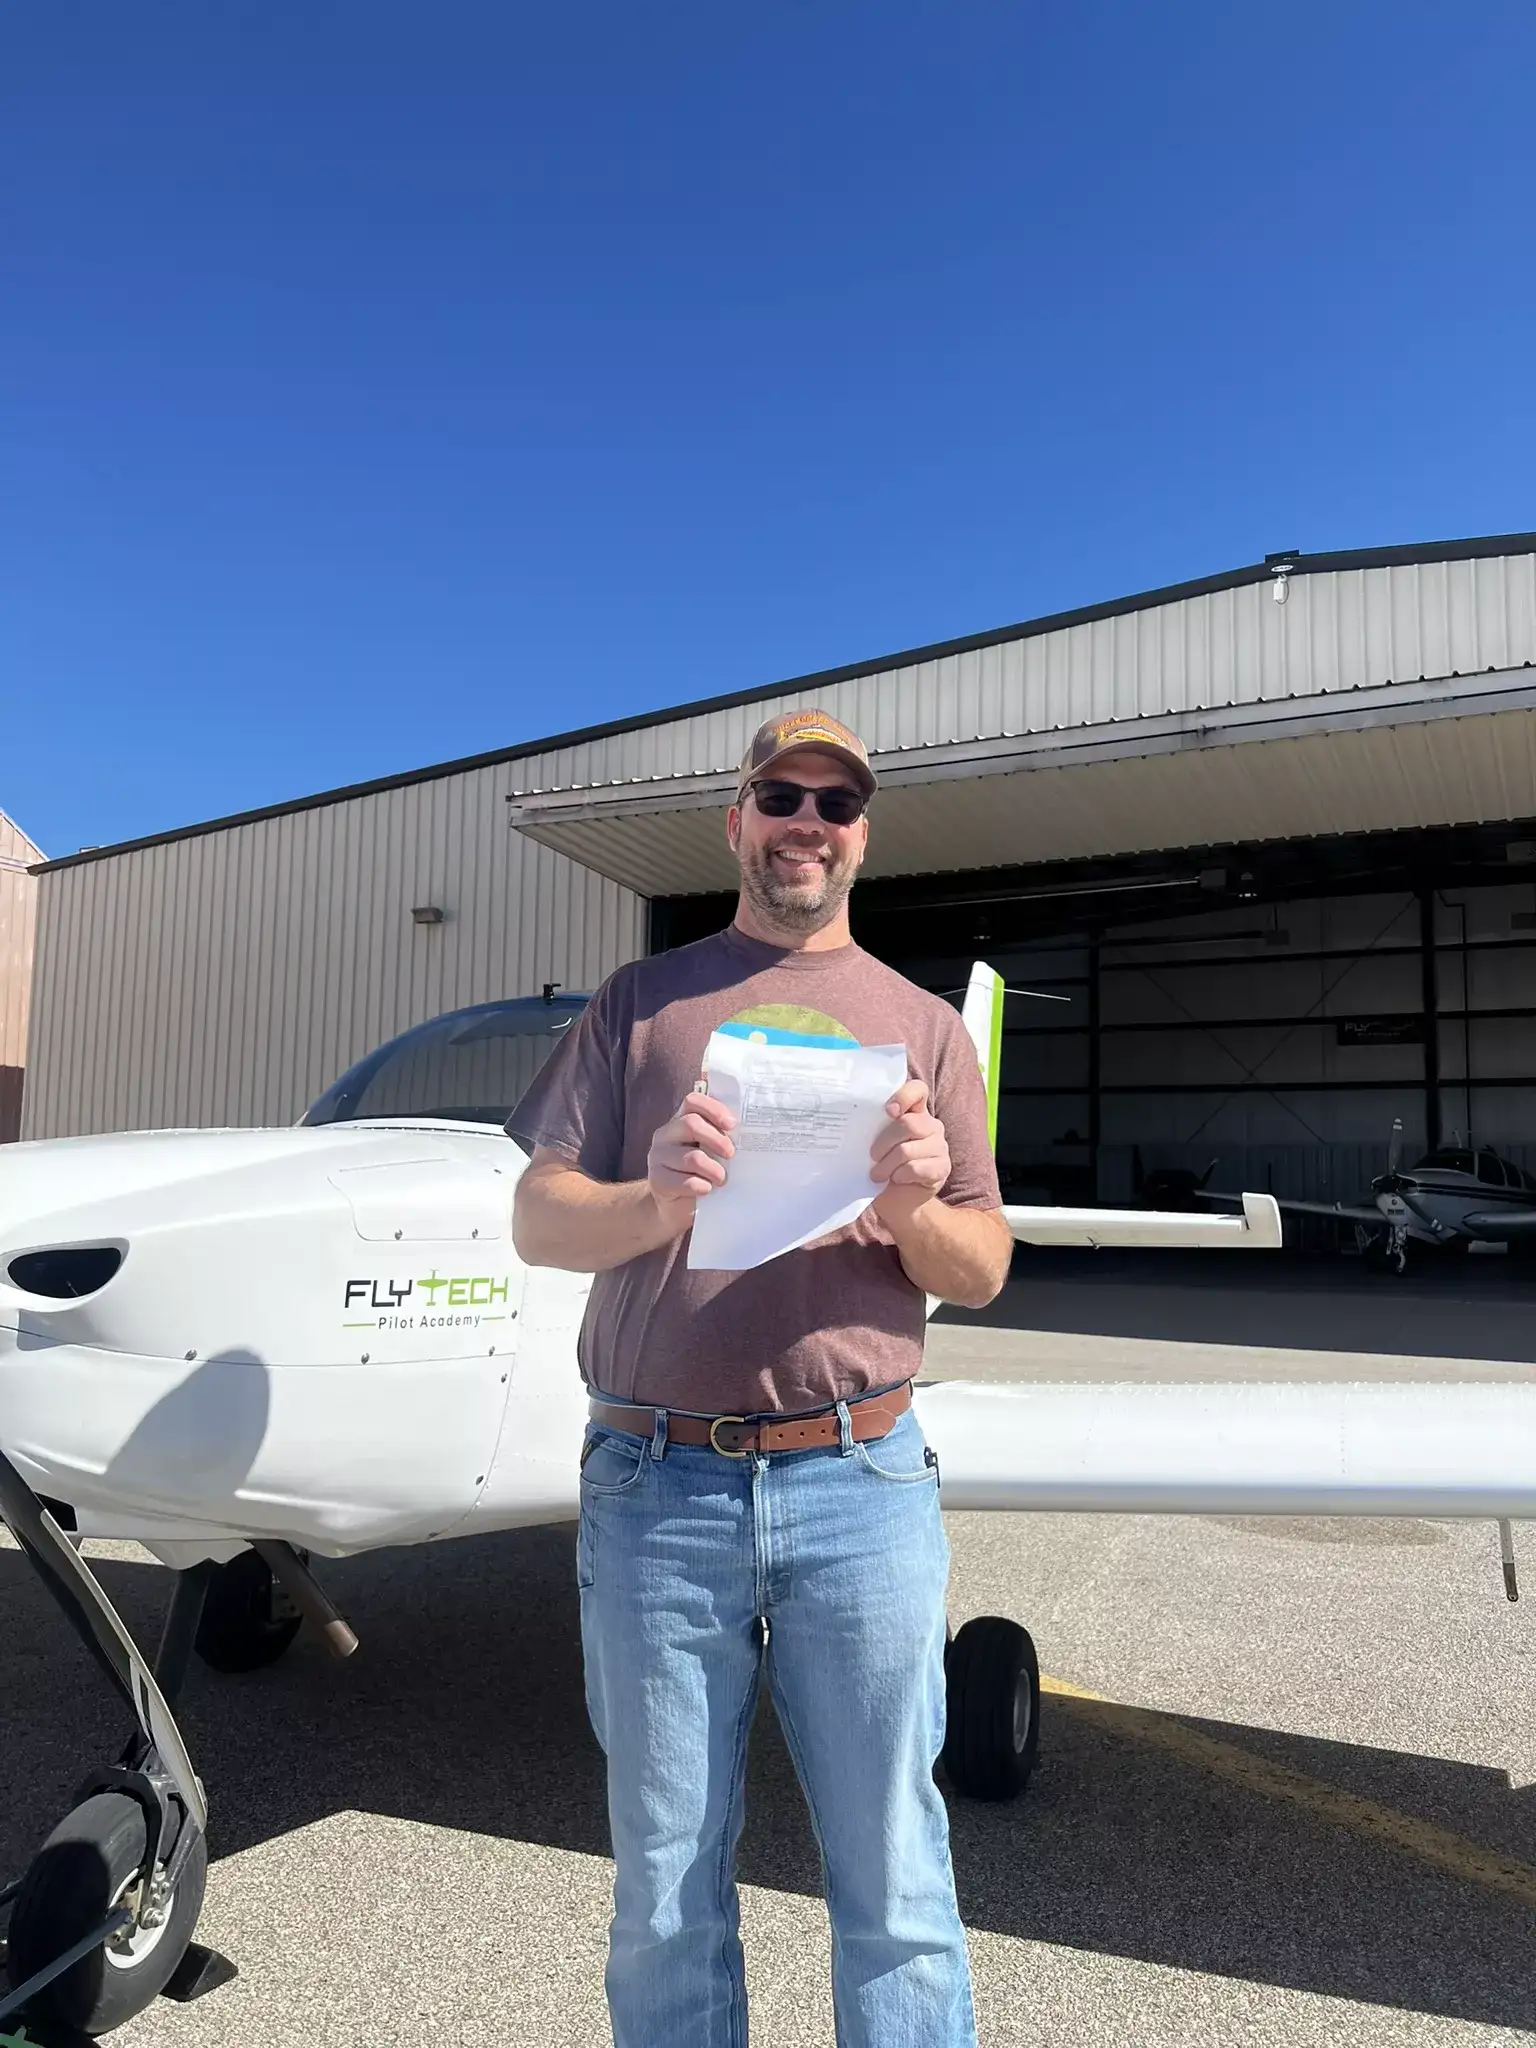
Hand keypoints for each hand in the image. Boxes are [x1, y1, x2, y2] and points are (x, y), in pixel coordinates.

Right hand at [647, 1091, 735, 1219]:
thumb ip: (721, 1137)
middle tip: (730, 1154)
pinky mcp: (657, 1180)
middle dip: (718, 1140)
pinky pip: (686, 1181)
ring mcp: (657, 1157)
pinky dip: (702, 1187)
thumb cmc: (700, 1174)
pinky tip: (707, 1190)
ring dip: (714, 1170)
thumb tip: (750, 1132)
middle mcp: (665, 1135)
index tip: (732, 1125)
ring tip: (721, 1179)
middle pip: (691, 1124)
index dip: (714, 1109)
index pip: (692, 1101)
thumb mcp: (710, 1152)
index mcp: (679, 1121)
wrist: (676, 1208)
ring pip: (691, 1157)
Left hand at [870, 1078, 950, 1222]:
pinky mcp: (942, 1168)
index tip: (887, 1111)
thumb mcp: (878, 1144)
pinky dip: (899, 1175)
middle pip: (908, 1124)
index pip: (917, 1090)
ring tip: (877, 1174)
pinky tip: (896, 1179)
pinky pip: (916, 1168)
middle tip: (871, 1156)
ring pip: (908, 1150)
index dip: (903, 1096)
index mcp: (915, 1113)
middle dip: (883, 1142)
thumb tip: (849, 1119)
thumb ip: (874, 1127)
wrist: (899, 1202)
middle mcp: (932, 1126)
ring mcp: (940, 1147)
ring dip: (886, 1165)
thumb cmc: (884, 1168)